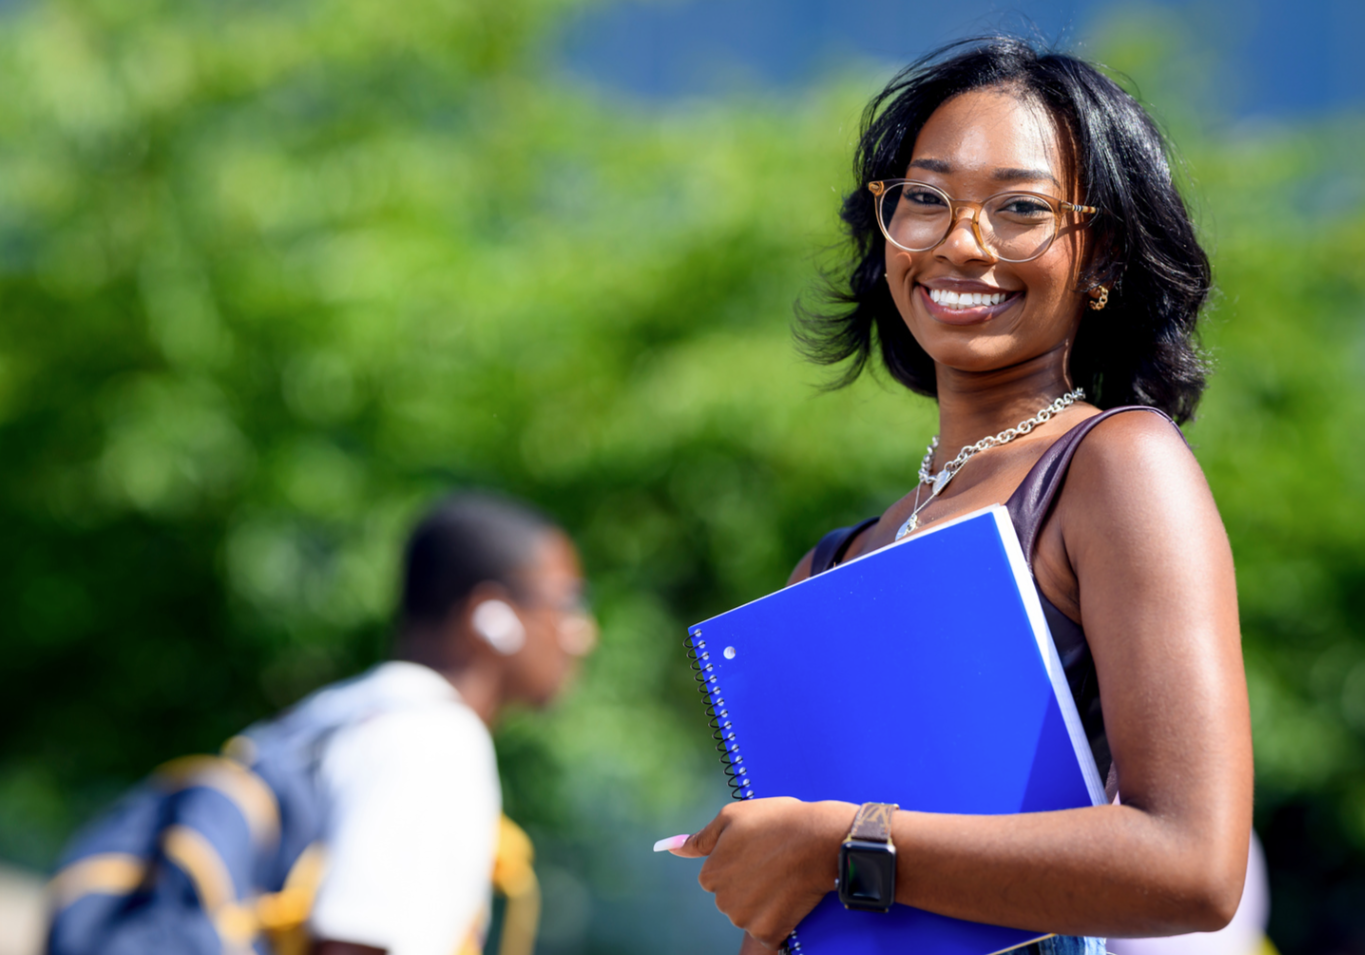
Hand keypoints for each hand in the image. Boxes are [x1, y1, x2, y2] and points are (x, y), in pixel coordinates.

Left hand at [670, 797, 857, 949]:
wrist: (819, 838)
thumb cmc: (777, 821)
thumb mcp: (732, 817)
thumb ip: (699, 839)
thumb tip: (667, 847)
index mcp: (710, 874)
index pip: (717, 876)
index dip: (740, 862)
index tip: (759, 850)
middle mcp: (722, 901)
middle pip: (732, 898)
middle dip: (750, 883)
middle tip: (774, 861)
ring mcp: (745, 919)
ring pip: (750, 915)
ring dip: (765, 902)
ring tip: (784, 875)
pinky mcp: (769, 933)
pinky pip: (769, 932)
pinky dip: (780, 918)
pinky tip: (790, 895)